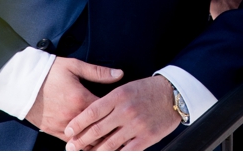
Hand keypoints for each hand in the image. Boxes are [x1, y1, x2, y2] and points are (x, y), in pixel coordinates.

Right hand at [26, 57, 120, 137]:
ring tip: (110, 144)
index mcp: (80, 99)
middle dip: (111, 133)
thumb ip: (98, 72)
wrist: (20, 82)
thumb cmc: (48, 72)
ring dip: (96, 142)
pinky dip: (81, 144)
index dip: (118, 115)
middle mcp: (71, 115)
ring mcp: (61, 124)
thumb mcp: (74, 66)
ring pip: (84, 140)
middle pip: (97, 130)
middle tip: (124, 135)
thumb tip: (120, 74)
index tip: (129, 116)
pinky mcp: (51, 130)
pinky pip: (70, 142)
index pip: (106, 112)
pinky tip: (91, 145)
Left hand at [62, 75, 181, 150]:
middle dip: (80, 142)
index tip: (68, 132)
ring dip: (94, 152)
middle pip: (96, 131)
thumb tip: (89, 118)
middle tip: (70, 148)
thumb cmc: (148, 90)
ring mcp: (136, 125)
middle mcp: (126, 110)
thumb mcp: (126, 88)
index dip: (77, 124)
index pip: (91, 112)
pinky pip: (126, 152)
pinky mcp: (147, 137)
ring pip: (109, 144)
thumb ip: (109, 102)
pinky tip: (107, 157)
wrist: (174, 94)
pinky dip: (115, 156)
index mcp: (118, 96)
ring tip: (84, 155)